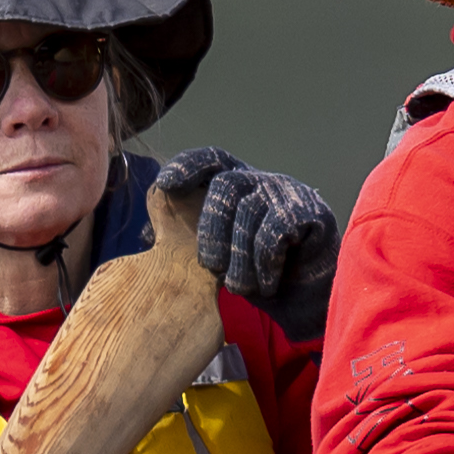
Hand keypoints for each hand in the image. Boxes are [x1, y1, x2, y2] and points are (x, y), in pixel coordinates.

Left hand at [169, 154, 339, 327]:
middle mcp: (258, 180)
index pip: (208, 159)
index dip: (186, 166)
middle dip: (211, 228)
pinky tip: (266, 283)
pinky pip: (277, 228)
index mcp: (233, 183)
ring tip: (239, 287)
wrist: (304, 295)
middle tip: (210, 266)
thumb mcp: (215, 255)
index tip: (165, 184)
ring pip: (250, 209)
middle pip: (226, 185)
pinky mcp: (310, 210)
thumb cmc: (253, 269)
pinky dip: (265, 261)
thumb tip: (143, 232)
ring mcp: (286, 192)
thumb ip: (183, 239)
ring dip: (240, 255)